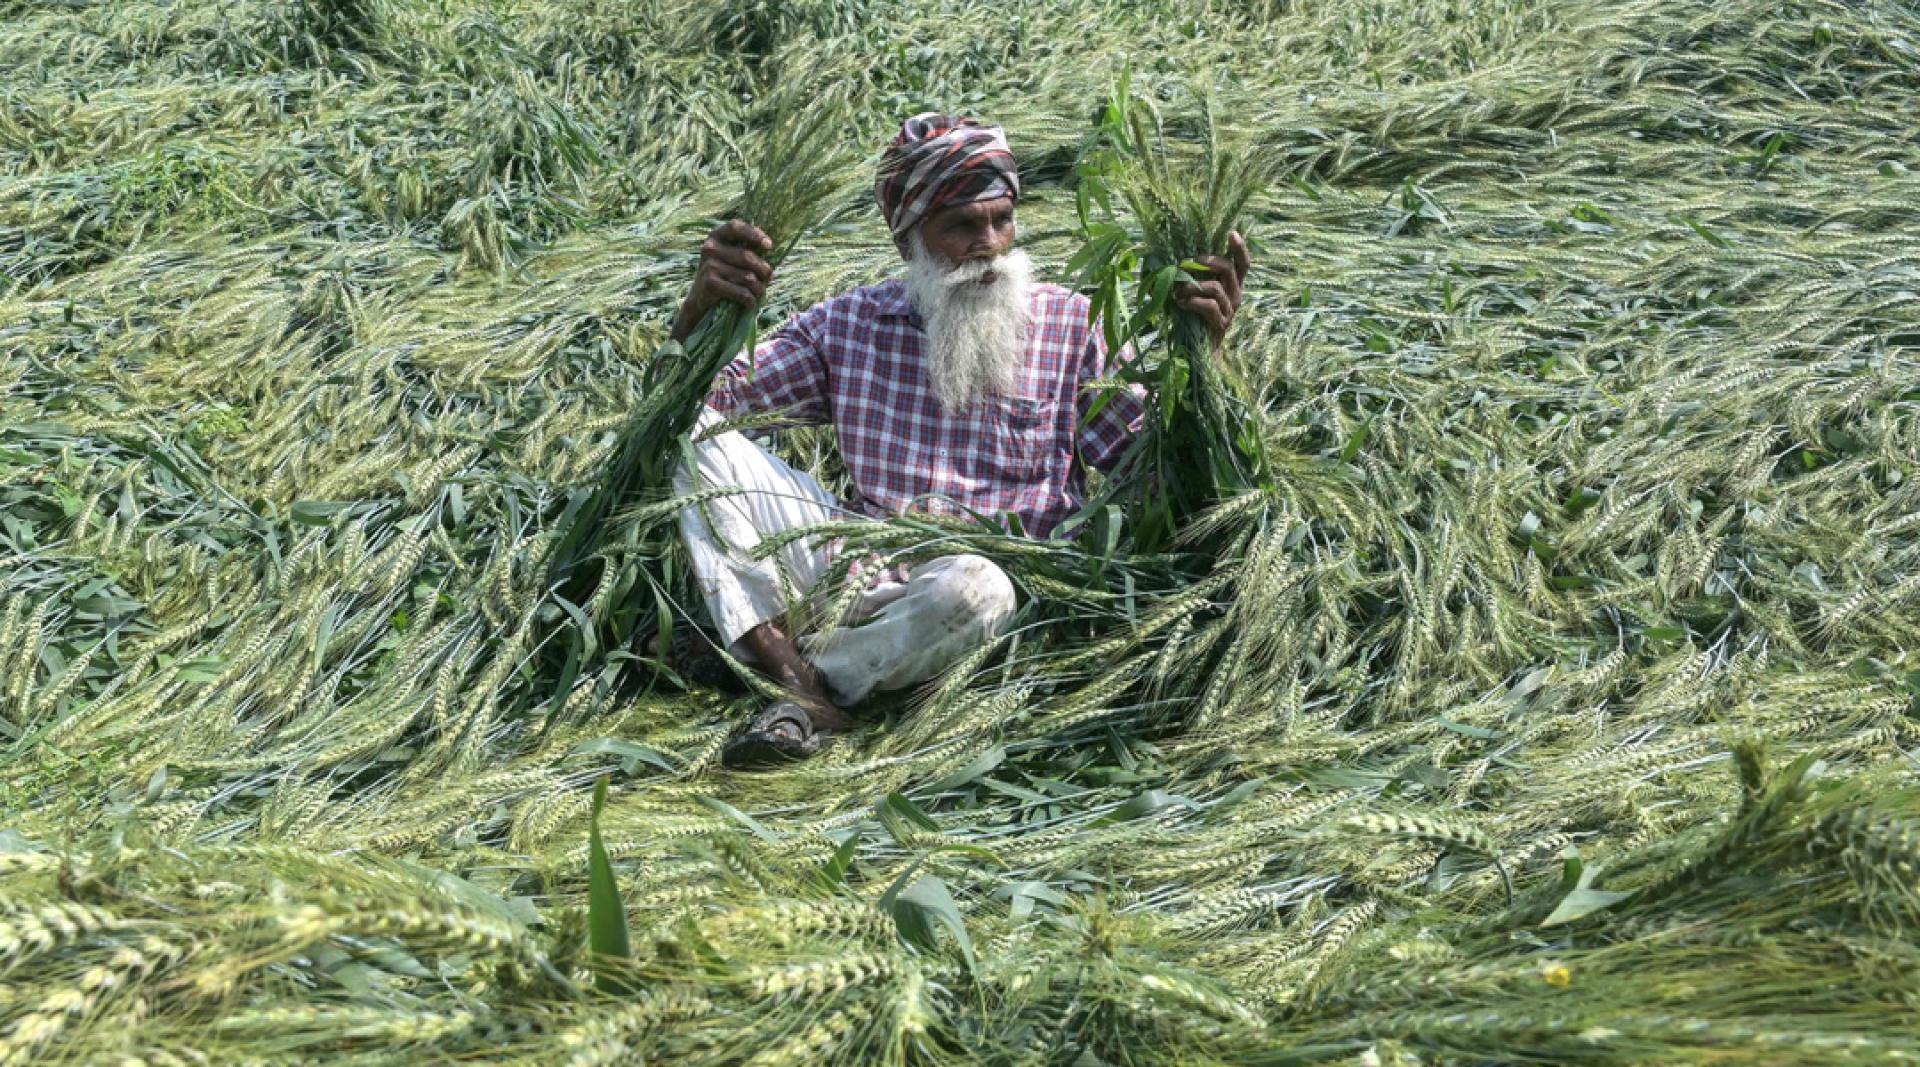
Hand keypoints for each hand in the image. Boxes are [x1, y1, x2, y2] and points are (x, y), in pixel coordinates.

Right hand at [672, 219, 773, 341]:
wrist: (700, 297)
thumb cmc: (724, 274)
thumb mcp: (731, 256)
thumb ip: (746, 248)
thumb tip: (770, 247)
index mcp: (716, 236)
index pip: (735, 227)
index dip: (754, 234)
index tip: (769, 246)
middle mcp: (710, 248)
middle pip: (747, 256)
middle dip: (764, 270)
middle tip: (768, 277)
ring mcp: (709, 265)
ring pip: (747, 277)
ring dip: (759, 288)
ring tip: (760, 292)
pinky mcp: (710, 284)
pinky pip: (741, 292)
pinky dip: (750, 300)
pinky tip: (750, 302)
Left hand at [1175, 230, 1250, 347]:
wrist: (1202, 350)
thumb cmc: (1197, 316)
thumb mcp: (1200, 293)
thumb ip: (1198, 278)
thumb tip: (1180, 261)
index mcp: (1233, 285)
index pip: (1243, 263)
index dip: (1239, 248)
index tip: (1231, 233)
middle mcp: (1236, 295)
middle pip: (1228, 268)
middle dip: (1205, 262)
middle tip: (1185, 264)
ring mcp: (1230, 309)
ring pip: (1214, 287)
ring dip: (1191, 286)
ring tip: (1178, 292)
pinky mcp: (1222, 323)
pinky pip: (1208, 306)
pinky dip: (1192, 302)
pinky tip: (1181, 304)